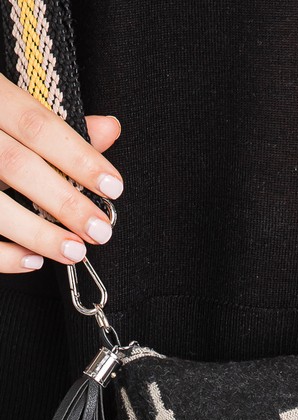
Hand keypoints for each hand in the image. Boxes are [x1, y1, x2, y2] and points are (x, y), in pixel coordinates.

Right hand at [0, 73, 122, 273]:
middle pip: (16, 165)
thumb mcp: (8, 109)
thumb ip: (54, 125)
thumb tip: (109, 130)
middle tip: (101, 230)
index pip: (36, 125)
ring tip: (75, 251)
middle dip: (65, 202)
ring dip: (39, 233)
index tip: (113, 187)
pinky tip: (33, 260)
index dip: (78, 158)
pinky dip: (4, 255)